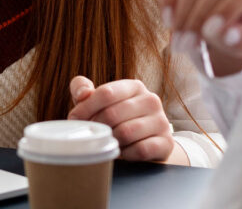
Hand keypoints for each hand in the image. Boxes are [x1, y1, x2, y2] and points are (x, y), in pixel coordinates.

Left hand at [67, 76, 187, 163]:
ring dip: (111, 141)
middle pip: (113, 114)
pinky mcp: (166, 142)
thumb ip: (84, 89)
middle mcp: (151, 100)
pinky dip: (126, 154)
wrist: (147, 141)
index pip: (106, 93)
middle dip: (96, 127)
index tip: (74, 119)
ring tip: (107, 142)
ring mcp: (161, 121)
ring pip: (126, 132)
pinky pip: (140, 150)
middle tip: (90, 135)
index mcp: (134, 86)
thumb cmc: (117, 118)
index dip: (85, 108)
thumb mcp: (99, 100)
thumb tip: (83, 93)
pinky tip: (123, 152)